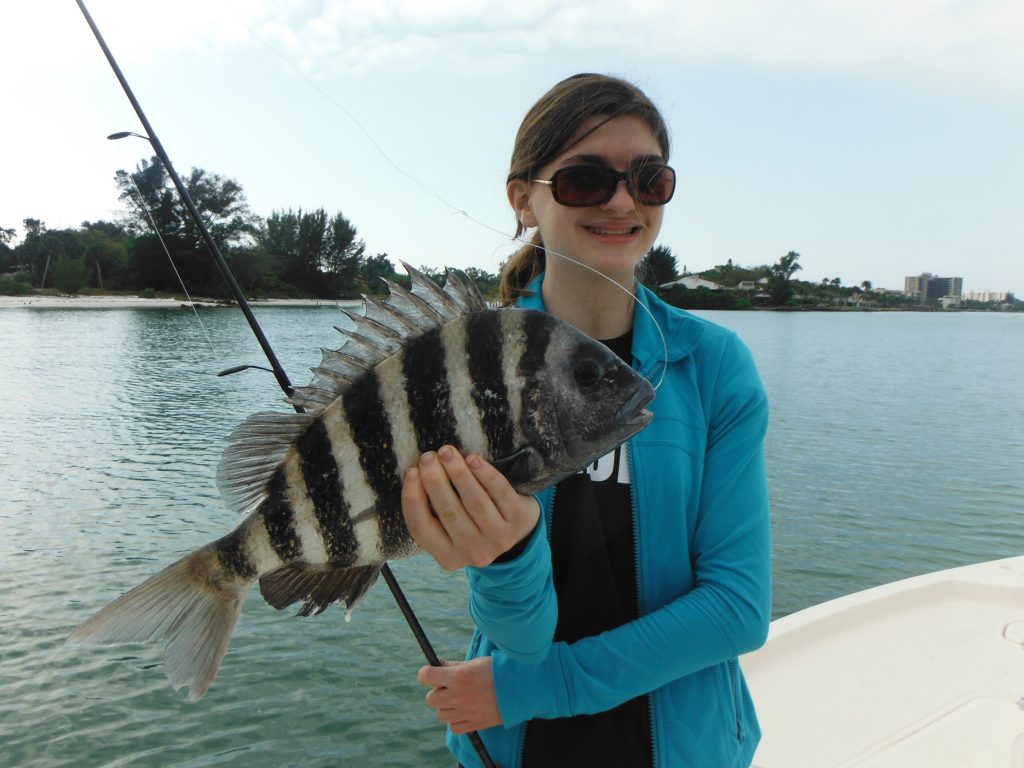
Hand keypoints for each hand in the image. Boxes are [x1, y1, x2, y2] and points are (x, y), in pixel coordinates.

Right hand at [402, 446, 539, 569]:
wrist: (519, 532)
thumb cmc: (473, 523)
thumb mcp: (451, 530)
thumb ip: (434, 511)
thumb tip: (417, 472)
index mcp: (448, 557)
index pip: (421, 528)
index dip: (412, 499)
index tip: (411, 472)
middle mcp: (473, 552)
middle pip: (449, 513)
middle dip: (435, 481)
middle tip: (428, 457)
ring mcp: (499, 538)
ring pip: (475, 502)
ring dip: (458, 474)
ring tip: (447, 452)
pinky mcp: (519, 519)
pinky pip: (500, 492)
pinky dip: (485, 474)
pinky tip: (473, 459)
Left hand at [419, 657, 500, 733]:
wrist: (521, 687)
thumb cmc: (498, 671)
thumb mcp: (474, 663)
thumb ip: (452, 665)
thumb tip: (435, 664)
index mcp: (459, 677)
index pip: (426, 676)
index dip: (426, 674)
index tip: (431, 673)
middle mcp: (459, 696)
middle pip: (431, 699)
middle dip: (437, 692)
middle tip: (449, 687)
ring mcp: (467, 712)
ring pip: (441, 715)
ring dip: (447, 707)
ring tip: (460, 699)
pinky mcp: (475, 724)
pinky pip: (454, 727)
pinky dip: (456, 720)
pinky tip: (465, 710)